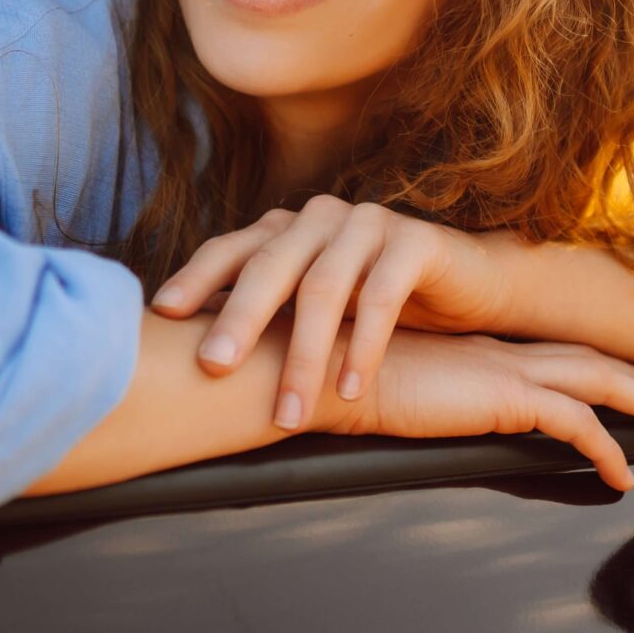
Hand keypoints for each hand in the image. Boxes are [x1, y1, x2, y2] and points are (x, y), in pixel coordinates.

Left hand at [150, 195, 520, 427]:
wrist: (469, 287)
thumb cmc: (380, 303)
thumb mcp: (318, 309)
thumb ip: (268, 316)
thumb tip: (194, 357)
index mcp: (289, 229)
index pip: (232, 249)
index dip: (196, 278)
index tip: (163, 316)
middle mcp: (322, 218)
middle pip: (269, 266)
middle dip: (238, 320)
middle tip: (212, 367)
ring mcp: (369, 224)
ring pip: (323, 288)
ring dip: (303, 357)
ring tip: (289, 414)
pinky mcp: (416, 241)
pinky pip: (381, 295)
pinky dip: (363, 347)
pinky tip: (350, 390)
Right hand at [329, 330, 633, 491]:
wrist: (317, 369)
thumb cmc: (333, 379)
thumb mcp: (389, 389)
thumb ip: (417, 400)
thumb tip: (425, 419)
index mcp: (472, 347)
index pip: (548, 350)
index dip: (591, 360)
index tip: (625, 370)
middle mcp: (495, 350)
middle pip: (586, 359)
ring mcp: (501, 368)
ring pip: (596, 381)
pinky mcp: (501, 394)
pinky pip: (575, 424)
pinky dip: (607, 448)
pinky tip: (625, 477)